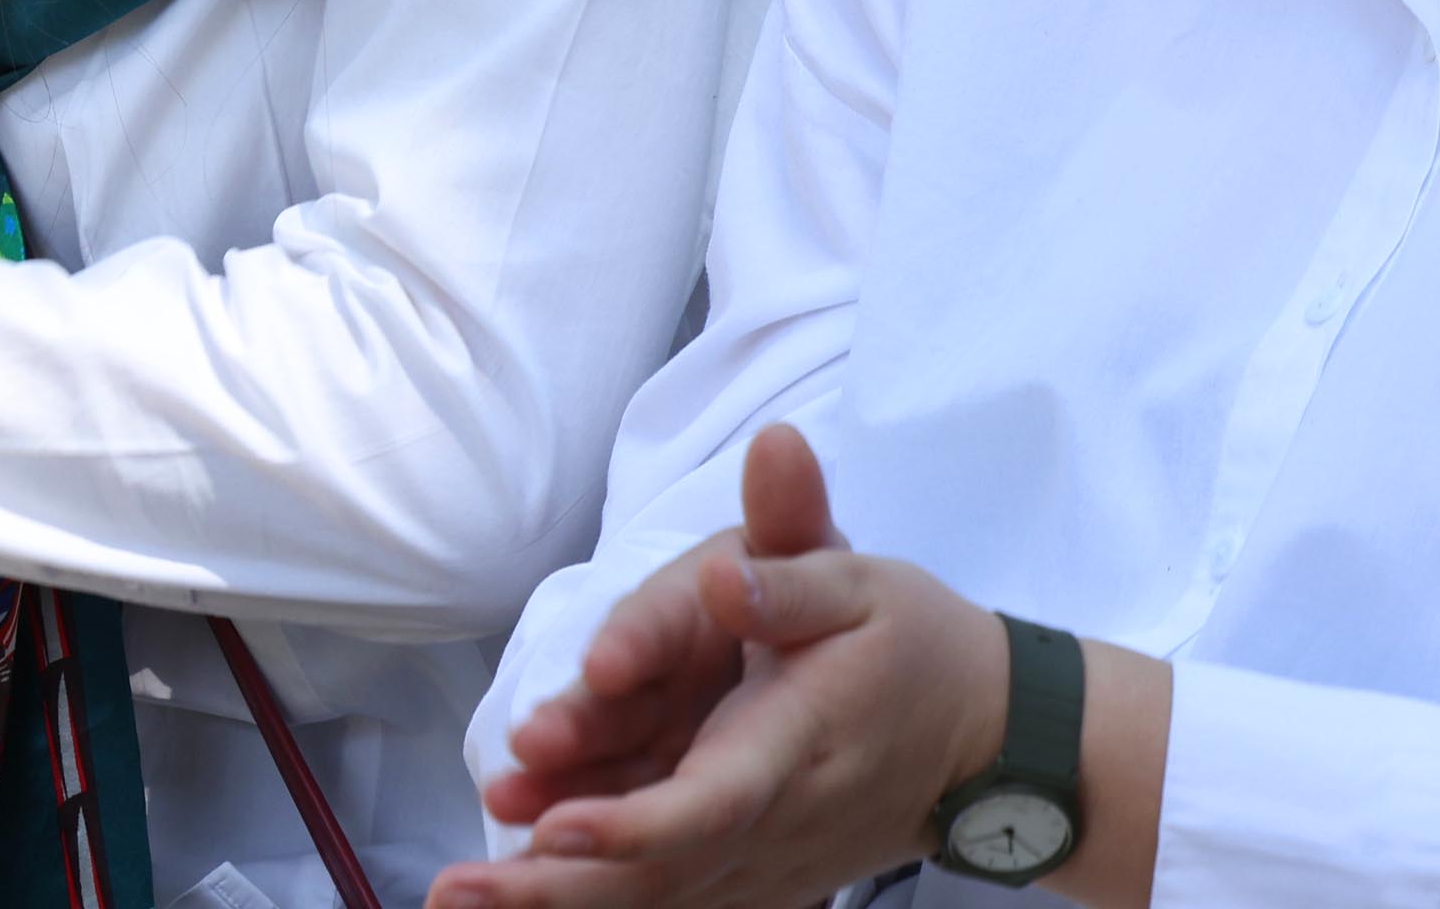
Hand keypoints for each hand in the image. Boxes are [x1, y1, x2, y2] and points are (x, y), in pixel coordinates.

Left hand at [433, 428, 1004, 908]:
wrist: (985, 738)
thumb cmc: (914, 645)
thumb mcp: (864, 582)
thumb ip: (791, 566)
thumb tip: (728, 565)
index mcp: (791, 744)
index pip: (708, 800)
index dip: (630, 825)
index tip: (553, 826)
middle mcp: (771, 821)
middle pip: (659, 871)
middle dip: (556, 888)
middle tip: (457, 890)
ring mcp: (765, 862)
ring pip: (656, 900)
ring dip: (557, 908)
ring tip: (454, 902)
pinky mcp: (755, 875)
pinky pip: (672, 905)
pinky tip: (516, 907)